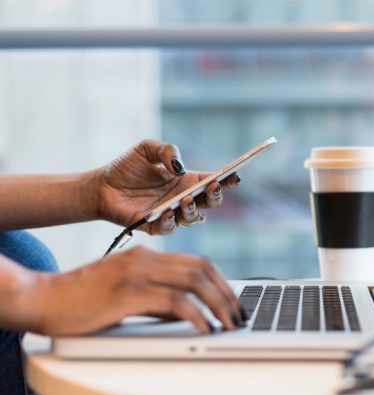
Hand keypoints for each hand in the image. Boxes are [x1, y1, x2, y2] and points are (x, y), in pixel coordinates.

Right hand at [21, 246, 242, 335]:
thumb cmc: (81, 300)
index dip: (221, 281)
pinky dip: (195, 315)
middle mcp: (145, 259)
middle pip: (202, 269)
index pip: (197, 262)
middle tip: (238, 315)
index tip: (233, 301)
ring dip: (218, 304)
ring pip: (194, 282)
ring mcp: (136, 273)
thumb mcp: (125, 292)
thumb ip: (155, 297)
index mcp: (146, 255)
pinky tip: (204, 328)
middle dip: (226, 293)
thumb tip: (186, 312)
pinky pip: (174, 302)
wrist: (41, 298)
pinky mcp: (128, 293)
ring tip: (228, 323)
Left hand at [90, 139, 239, 234]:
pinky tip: (168, 212)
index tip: (234, 175)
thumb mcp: (147, 149)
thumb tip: (180, 167)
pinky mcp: (154, 226)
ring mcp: (171, 214)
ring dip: (193, 210)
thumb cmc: (126, 167)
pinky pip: (168, 228)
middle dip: (216, 196)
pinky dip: (171, 222)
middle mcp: (183, 199)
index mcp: (187, 181)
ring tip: (186, 199)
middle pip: (210, 202)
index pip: (213, 181)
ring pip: (193, 218)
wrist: (101, 186)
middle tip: (213, 187)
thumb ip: (166, 151)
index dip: (227, 179)